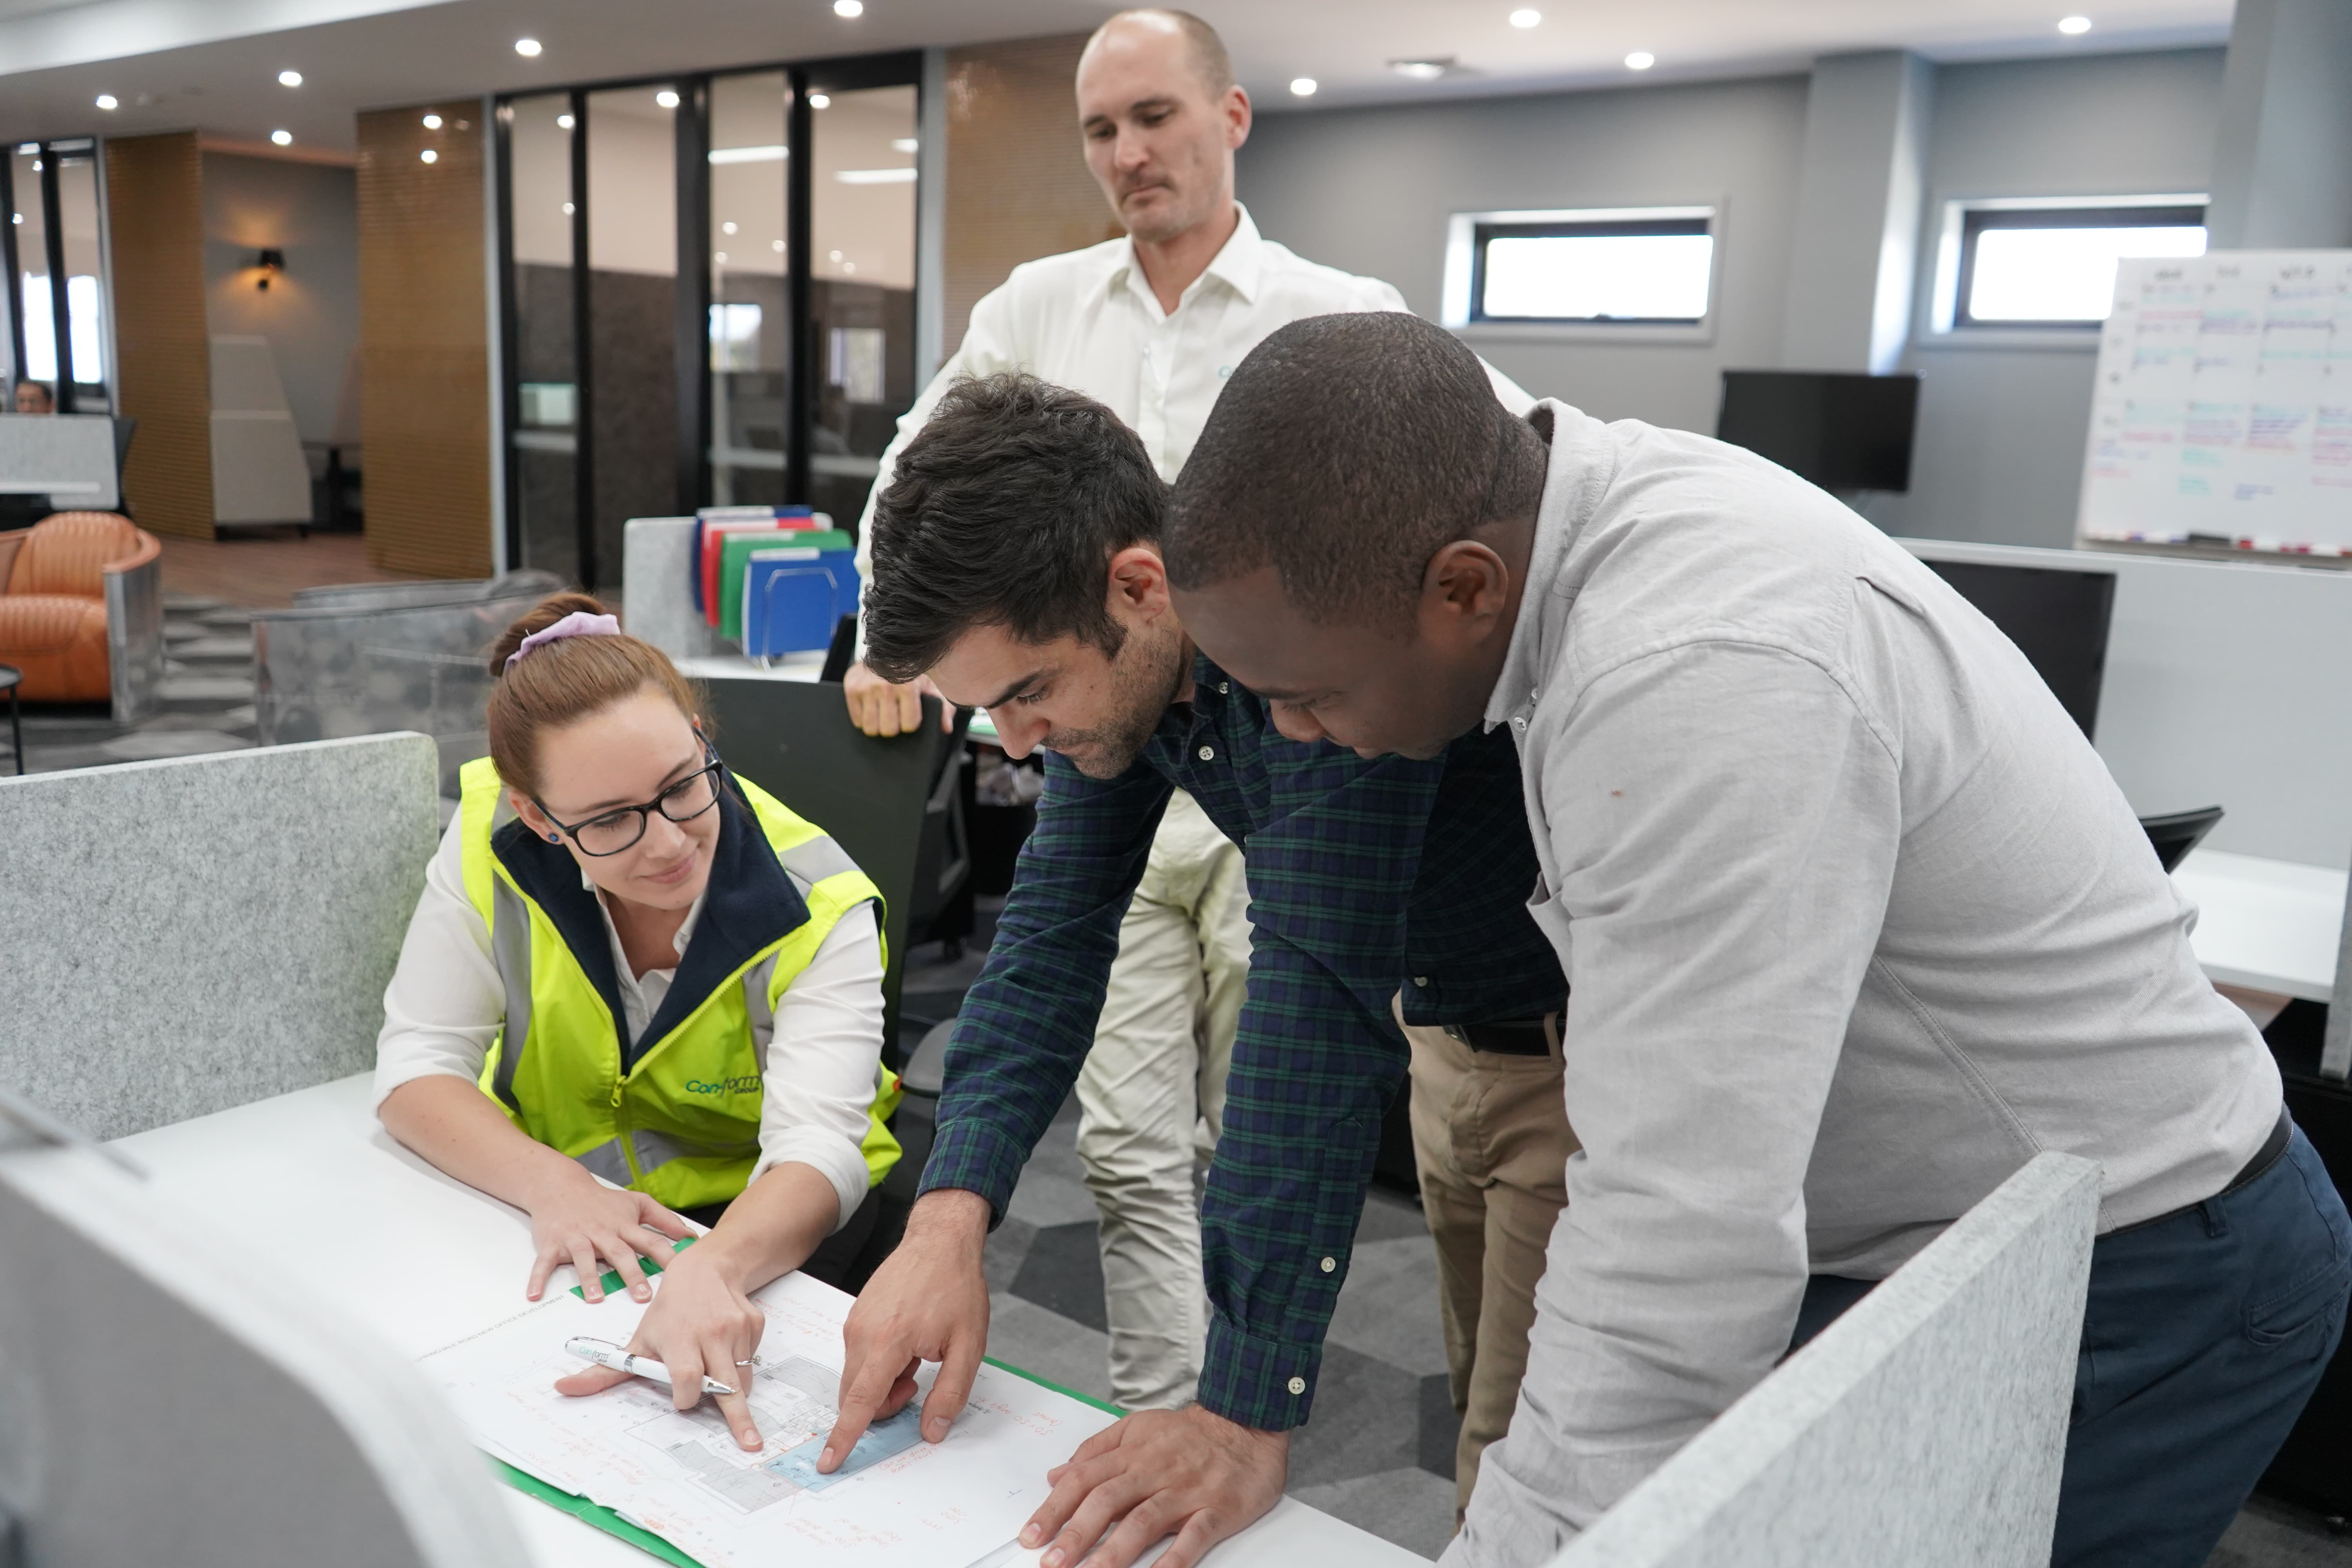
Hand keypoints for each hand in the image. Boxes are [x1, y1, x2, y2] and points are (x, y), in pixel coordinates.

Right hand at [523, 1174, 693, 1303]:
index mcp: (623, 1226)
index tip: (682, 1272)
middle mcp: (602, 1232)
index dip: (667, 1256)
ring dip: (589, 1278)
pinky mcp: (552, 1243)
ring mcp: (576, 1238)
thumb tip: (691, 1236)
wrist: (560, 1185)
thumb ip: (665, 1219)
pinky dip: (538, 1278)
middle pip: (619, 1253)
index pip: (650, 1241)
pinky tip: (534, 1294)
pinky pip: (544, 1263)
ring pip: (583, 1259)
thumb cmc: (602, 1201)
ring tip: (595, 1298)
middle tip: (643, 1297)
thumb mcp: (637, 1203)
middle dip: (632, 1274)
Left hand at [554, 1244, 770, 1449]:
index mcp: (679, 1338)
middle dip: (739, 1418)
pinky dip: (741, 1364)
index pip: (687, 1377)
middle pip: (726, 1385)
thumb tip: (561, 1389)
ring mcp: (736, 1328)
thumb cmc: (667, 1312)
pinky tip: (726, 1347)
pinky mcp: (754, 1324)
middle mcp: (710, 1332)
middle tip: (751, 1445)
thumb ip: (602, 1371)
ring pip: (741, 1378)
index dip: (685, 1395)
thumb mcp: (635, 1341)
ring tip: (719, 1375)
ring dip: (732, 1389)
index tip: (681, 1400)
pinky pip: (752, 1360)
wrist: (704, 1269)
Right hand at [818, 1189, 990, 1469]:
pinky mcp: (855, 1316)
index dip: (844, 1437)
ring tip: (918, 1357)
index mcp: (888, 1341)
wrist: (940, 1240)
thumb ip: (950, 1393)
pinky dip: (879, 1364)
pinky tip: (908, 1343)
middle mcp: (861, 1333)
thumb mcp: (969, 1346)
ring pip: (856, 1377)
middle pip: (855, 1395)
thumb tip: (932, 1431)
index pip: (860, 1402)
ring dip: (883, 1383)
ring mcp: (855, 1323)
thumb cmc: (957, 1288)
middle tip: (918, 1382)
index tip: (827, 1463)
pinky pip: (858, 1357)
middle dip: (882, 1405)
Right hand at [843, 661, 951, 736]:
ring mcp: (865, 687)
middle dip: (894, 727)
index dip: (911, 723)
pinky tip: (872, 706)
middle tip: (896, 715)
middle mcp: (885, 686)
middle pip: (888, 730)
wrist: (886, 647)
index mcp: (908, 685)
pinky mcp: (851, 687)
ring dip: (877, 725)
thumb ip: (943, 707)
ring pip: (870, 728)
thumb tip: (945, 728)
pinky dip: (864, 718)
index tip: (911, 716)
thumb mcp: (933, 685)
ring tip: (883, 711)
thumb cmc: (912, 669)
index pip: (909, 725)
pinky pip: (856, 720)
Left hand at [1021, 1406, 1288, 1567]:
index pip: (1083, 1480)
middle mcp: (1154, 1471)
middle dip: (1075, 1535)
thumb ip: (1096, 1451)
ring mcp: (1186, 1491)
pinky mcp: (1217, 1509)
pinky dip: (1173, 1561)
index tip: (1031, 1537)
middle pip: (1107, 1501)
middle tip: (1051, 1564)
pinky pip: (1193, 1537)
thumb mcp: (1137, 1428)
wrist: (1246, 1423)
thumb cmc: (1189, 1433)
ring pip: (1144, 1521)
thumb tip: (1056, 1475)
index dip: (1054, 1509)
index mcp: (1132, 1452)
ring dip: (1114, 1552)